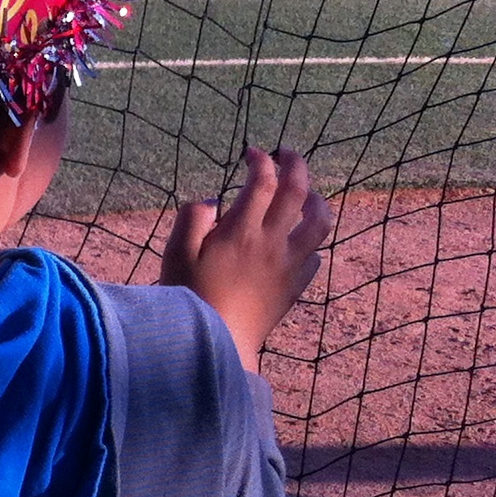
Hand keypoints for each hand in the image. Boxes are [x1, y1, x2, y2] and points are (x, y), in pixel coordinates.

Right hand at [161, 146, 332, 371]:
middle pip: (297, 192)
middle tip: (287, 153)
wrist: (219, 343)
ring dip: (317, 199)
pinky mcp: (294, 286)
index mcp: (242, 231)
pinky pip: (315, 256)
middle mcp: (272, 242)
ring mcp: (289, 265)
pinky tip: (297, 241)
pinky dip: (310, 241)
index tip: (251, 153)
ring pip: (320, 222)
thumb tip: (213, 201)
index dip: (260, 161)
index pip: (262, 182)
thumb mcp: (176, 254)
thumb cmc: (189, 297)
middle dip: (295, 165)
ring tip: (307, 192)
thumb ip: (192, 219)